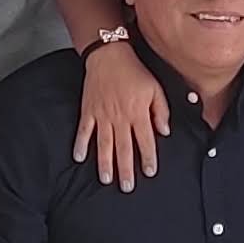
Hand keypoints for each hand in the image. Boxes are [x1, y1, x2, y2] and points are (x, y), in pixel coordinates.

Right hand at [75, 37, 169, 190]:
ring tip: (106, 179)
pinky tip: (78, 157)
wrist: (109, 55)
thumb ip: (161, 111)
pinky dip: (80, 144)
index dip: (148, 158)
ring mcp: (102, 115)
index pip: (146, 140)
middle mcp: (120, 117)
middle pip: (124, 148)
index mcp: (138, 112)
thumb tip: (165, 131)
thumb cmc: (134, 71)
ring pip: (104, 144)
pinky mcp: (88, 110)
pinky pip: (83, 130)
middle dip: (126, 169)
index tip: (150, 172)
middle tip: (127, 187)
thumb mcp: (155, 88)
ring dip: (105, 163)